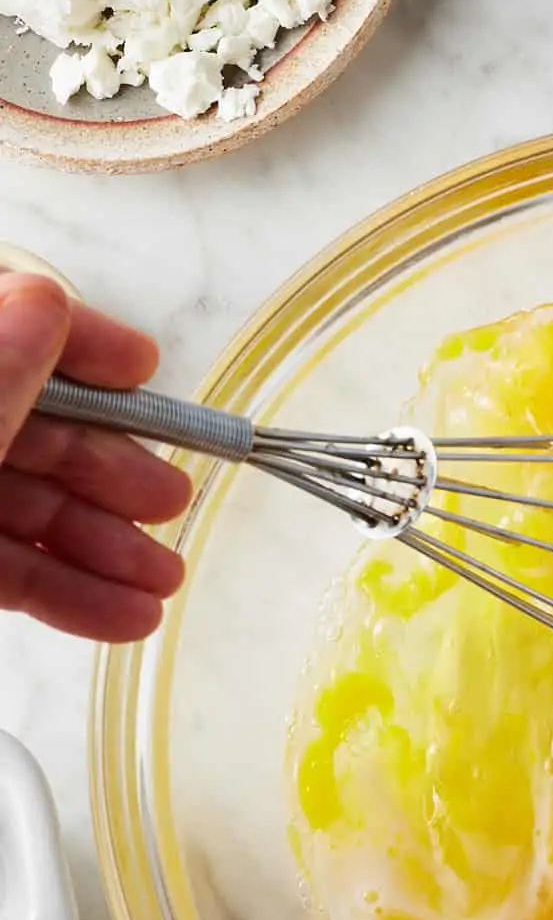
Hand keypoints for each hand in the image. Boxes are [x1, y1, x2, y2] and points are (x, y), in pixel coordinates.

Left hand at [0, 271, 190, 641]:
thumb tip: (47, 304)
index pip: (9, 325)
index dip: (76, 342)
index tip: (142, 367)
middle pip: (28, 426)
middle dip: (107, 469)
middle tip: (169, 498)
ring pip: (24, 506)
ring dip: (102, 547)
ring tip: (163, 581)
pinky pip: (7, 567)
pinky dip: (65, 593)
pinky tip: (122, 615)